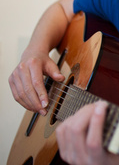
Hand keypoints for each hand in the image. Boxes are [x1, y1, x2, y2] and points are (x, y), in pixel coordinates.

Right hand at [8, 0, 74, 114]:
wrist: (31, 53)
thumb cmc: (43, 60)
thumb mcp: (52, 63)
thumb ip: (56, 71)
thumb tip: (61, 79)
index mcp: (32, 64)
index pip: (36, 83)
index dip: (41, 95)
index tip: (46, 104)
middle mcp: (21, 69)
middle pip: (27, 90)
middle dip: (35, 103)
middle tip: (44, 111)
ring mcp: (14, 75)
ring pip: (20, 94)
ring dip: (29, 105)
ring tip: (39, 111)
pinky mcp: (11, 80)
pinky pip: (16, 95)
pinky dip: (23, 103)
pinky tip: (31, 107)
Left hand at [56, 101, 118, 164]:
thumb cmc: (118, 161)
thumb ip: (116, 134)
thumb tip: (110, 111)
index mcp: (97, 162)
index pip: (93, 141)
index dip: (97, 121)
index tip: (103, 105)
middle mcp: (80, 161)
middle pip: (76, 131)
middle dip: (87, 112)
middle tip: (99, 104)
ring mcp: (69, 157)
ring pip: (67, 128)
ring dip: (79, 114)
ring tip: (91, 109)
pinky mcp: (64, 153)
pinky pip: (61, 131)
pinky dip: (70, 120)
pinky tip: (81, 117)